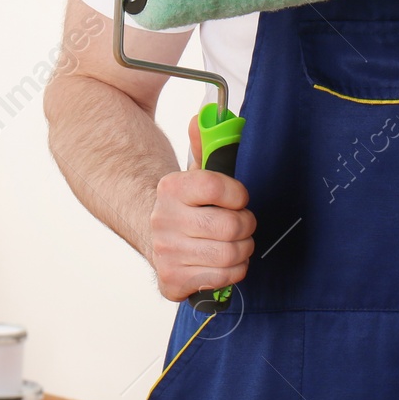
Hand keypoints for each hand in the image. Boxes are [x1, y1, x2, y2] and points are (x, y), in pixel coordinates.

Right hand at [146, 117, 257, 301]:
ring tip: (235, 242)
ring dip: (242, 249)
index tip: (238, 198)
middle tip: (242, 223)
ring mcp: (166, 253)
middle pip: (231, 226)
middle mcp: (162, 221)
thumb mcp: (195, 171)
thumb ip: (205, 144)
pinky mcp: (172, 280)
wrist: (152, 232)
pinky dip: (231, 271)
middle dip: (246, 225)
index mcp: (170, 188)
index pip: (218, 186)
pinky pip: (222, 278)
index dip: (238, 194)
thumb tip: (202, 118)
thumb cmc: (185, 204)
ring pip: (230, 254)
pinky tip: (222, 261)